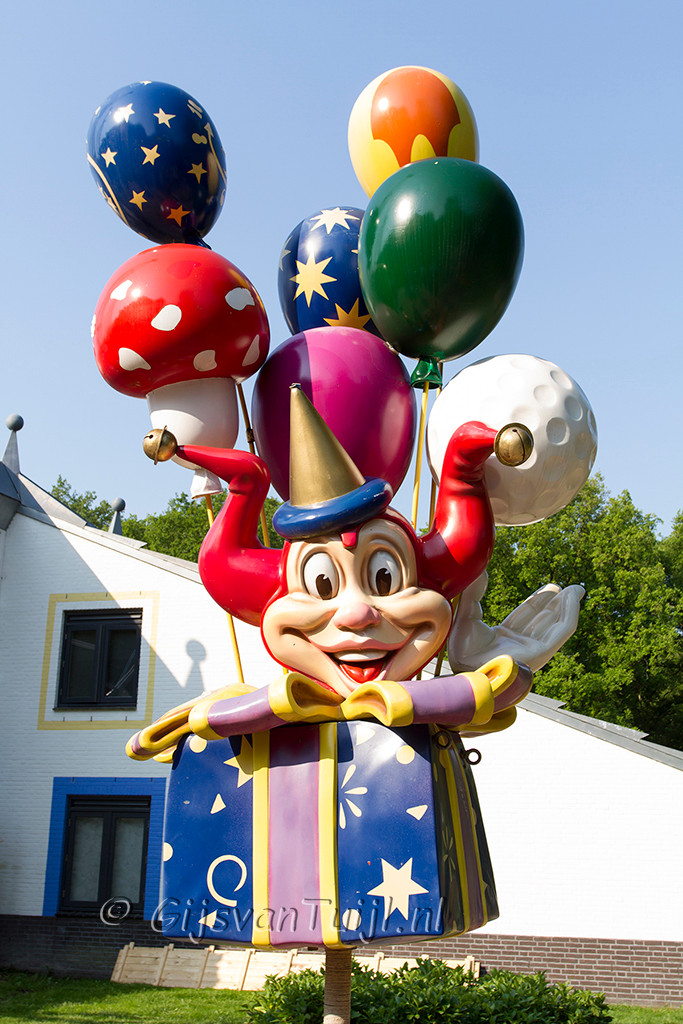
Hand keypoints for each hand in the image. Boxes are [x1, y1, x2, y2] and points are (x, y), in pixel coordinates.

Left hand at [448, 572, 583, 673]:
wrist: (466, 665)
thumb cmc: (462, 648)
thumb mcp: (467, 613)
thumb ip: (474, 593)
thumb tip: (480, 570)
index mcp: (503, 638)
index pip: (526, 617)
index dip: (539, 601)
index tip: (551, 587)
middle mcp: (519, 645)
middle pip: (544, 620)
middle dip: (557, 603)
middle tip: (570, 587)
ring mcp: (531, 650)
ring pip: (557, 625)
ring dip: (568, 606)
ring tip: (577, 589)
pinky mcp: (542, 653)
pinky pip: (562, 630)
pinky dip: (570, 613)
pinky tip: (571, 598)